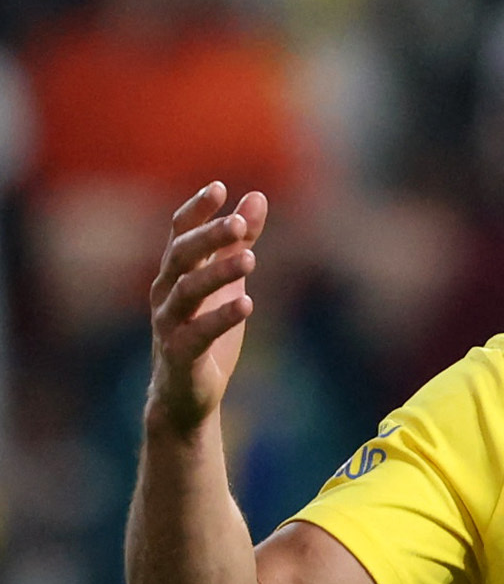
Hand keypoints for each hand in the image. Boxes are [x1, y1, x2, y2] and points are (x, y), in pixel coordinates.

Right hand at [146, 182, 268, 434]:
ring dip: (217, 272)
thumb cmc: (204, 331)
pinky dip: (220, 318)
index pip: (179, 232)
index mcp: (175, 273)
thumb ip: (239, 242)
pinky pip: (197, 333)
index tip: (219, 187)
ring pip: (187, 291)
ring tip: (250, 257)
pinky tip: (247, 304)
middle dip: (208, 237)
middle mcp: (166, 294)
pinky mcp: (180, 356)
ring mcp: (169, 325)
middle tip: (238, 223)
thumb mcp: (227, 281)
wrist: (187, 395)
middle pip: (181, 256)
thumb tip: (257, 197)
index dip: (196, 209)